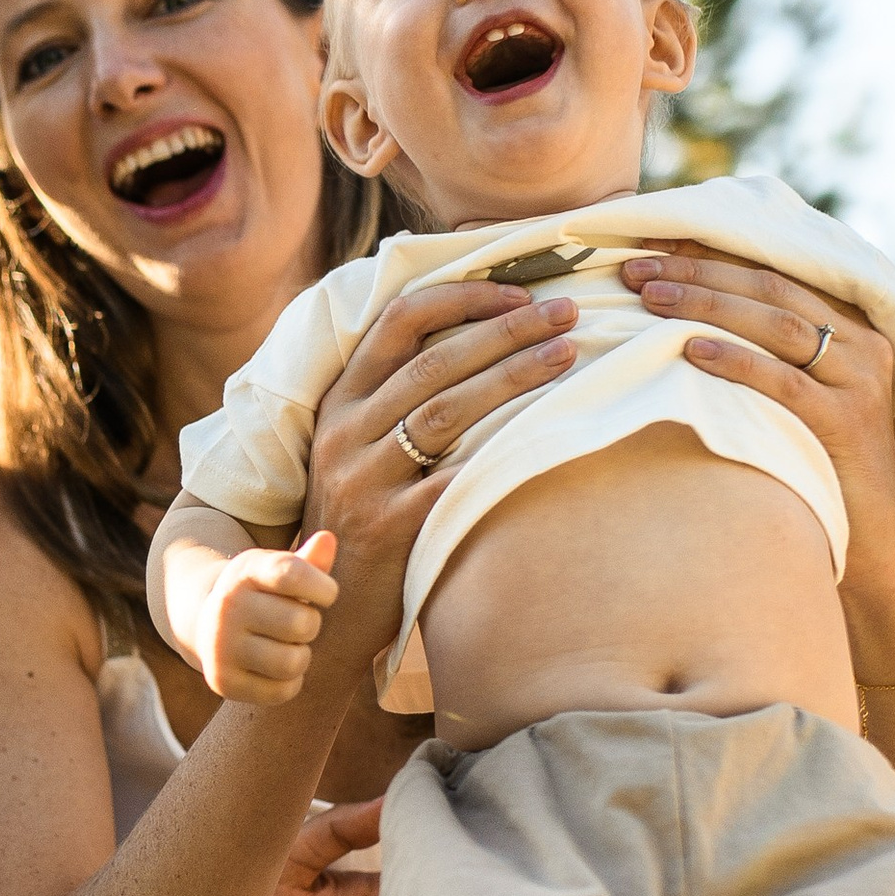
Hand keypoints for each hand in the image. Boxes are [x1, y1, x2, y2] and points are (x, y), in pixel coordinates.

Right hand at [199, 532, 338, 702]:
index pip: (291, 574)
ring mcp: (220, 646)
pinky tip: (277, 668)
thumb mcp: (278, 571)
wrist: (206, 623)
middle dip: (311, 625)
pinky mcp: (222, 681)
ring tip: (290, 646)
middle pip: (301, 624)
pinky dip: (289, 682)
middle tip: (300, 624)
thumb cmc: (261, 594)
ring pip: (292, 662)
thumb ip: (308, 561)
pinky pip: (280, 691)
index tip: (327, 594)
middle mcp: (227, 607)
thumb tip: (328, 539)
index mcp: (245, 572)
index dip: (323, 587)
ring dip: (302, 655)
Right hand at [301, 279, 581, 673]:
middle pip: (435, 362)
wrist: (328, 603)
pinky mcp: (389, 526)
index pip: (399, 322)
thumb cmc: (361, 515)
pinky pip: (453, 479)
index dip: (463, 299)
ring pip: (446, 411)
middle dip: (507, 330)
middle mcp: (346, 432)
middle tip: (566, 312)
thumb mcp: (357, 448)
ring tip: (566, 354)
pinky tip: (546, 431)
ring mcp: (364, 479)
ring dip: (512, 376)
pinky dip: (498, 451)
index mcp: (340, 399)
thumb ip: (398, 397)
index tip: (520, 293)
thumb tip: (478, 334)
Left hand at [619, 247, 894, 561]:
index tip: (651, 246)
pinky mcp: (847, 420)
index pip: (772, 276)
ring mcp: (859, 381)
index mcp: (851, 329)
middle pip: (769, 291)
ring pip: (774, 325)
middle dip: (698, 272)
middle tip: (635, 267)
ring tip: (649, 297)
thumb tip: (685, 321)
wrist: (871, 541)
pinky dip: (734, 360)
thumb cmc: (817, 467)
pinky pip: (781, 381)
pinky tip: (689, 349)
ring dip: (706, 304)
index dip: (711, 257)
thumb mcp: (797, 400)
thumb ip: (766, 356)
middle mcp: (862, 346)